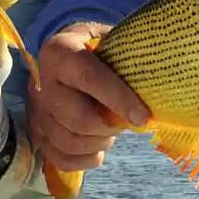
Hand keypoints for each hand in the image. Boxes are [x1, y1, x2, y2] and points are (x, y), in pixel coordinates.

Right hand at [27, 22, 149, 171]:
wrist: (65, 55)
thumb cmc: (96, 48)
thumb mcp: (110, 39)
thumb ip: (129, 54)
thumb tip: (162, 73)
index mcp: (59, 52)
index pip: (89, 77)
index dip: (118, 99)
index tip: (144, 117)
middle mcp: (41, 82)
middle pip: (78, 119)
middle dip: (110, 127)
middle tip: (126, 122)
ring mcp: (36, 110)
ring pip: (69, 142)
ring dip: (99, 143)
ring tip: (111, 132)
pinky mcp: (36, 132)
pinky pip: (59, 158)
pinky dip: (84, 160)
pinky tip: (98, 149)